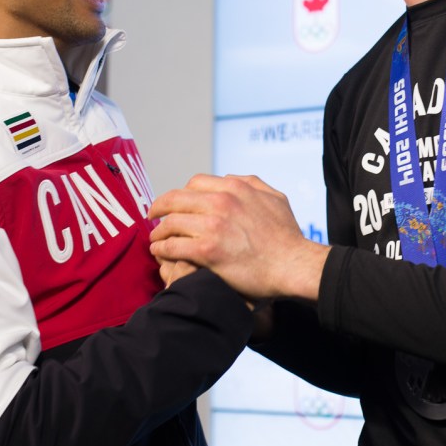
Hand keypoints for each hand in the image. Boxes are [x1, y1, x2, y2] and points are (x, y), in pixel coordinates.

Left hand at [149, 174, 329, 301]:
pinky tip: (160, 253)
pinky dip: (162, 248)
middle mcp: (221, 202)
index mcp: (235, 187)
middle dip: (159, 209)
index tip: (174, 204)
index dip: (180, 194)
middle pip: (175, 199)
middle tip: (153, 218)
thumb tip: (233, 180)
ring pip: (171, 223)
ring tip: (155, 240)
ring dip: (158, 232)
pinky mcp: (207, 250)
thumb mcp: (275, 198)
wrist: (293, 265)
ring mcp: (213, 225)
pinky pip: (173, 245)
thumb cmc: (287, 236)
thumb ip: (253, 184)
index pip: (194, 183)